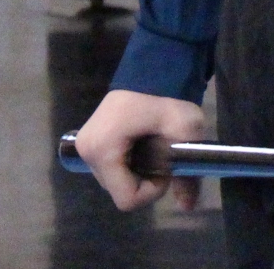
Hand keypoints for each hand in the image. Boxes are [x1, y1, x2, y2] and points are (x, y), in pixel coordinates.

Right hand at [72, 90, 209, 212]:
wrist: (154, 66)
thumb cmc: (166, 95)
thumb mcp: (184, 132)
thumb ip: (187, 173)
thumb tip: (187, 207)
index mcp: (102, 151)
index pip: (127, 198)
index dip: (152, 189)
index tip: (167, 165)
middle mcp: (86, 152)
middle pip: (120, 190)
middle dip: (145, 180)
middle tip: (163, 154)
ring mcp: (85, 146)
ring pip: (115, 181)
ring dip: (137, 172)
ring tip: (153, 147)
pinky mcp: (89, 141)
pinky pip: (111, 168)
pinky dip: (129, 164)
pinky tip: (141, 145)